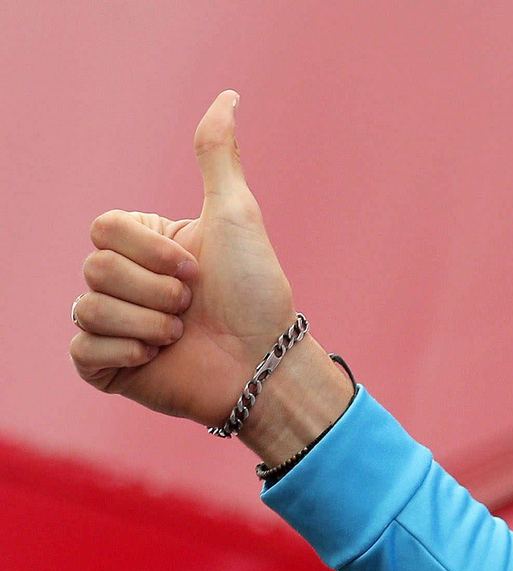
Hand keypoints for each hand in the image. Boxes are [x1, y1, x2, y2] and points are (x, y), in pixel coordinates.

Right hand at [70, 91, 296, 427]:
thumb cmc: (256, 293)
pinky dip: (127, 353)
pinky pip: (81, 350)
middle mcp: (123, 282)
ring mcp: (112, 325)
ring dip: (148, 324)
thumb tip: (229, 96)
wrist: (264, 365)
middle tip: (192, 308)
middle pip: (95, 267)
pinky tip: (158, 360)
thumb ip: (219, 155)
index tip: (196, 270)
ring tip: (181, 336)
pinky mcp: (106, 366)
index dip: (151, 252)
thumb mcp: (236, 215)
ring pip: (88, 308)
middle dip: (156, 291)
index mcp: (144, 246)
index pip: (104, 228)